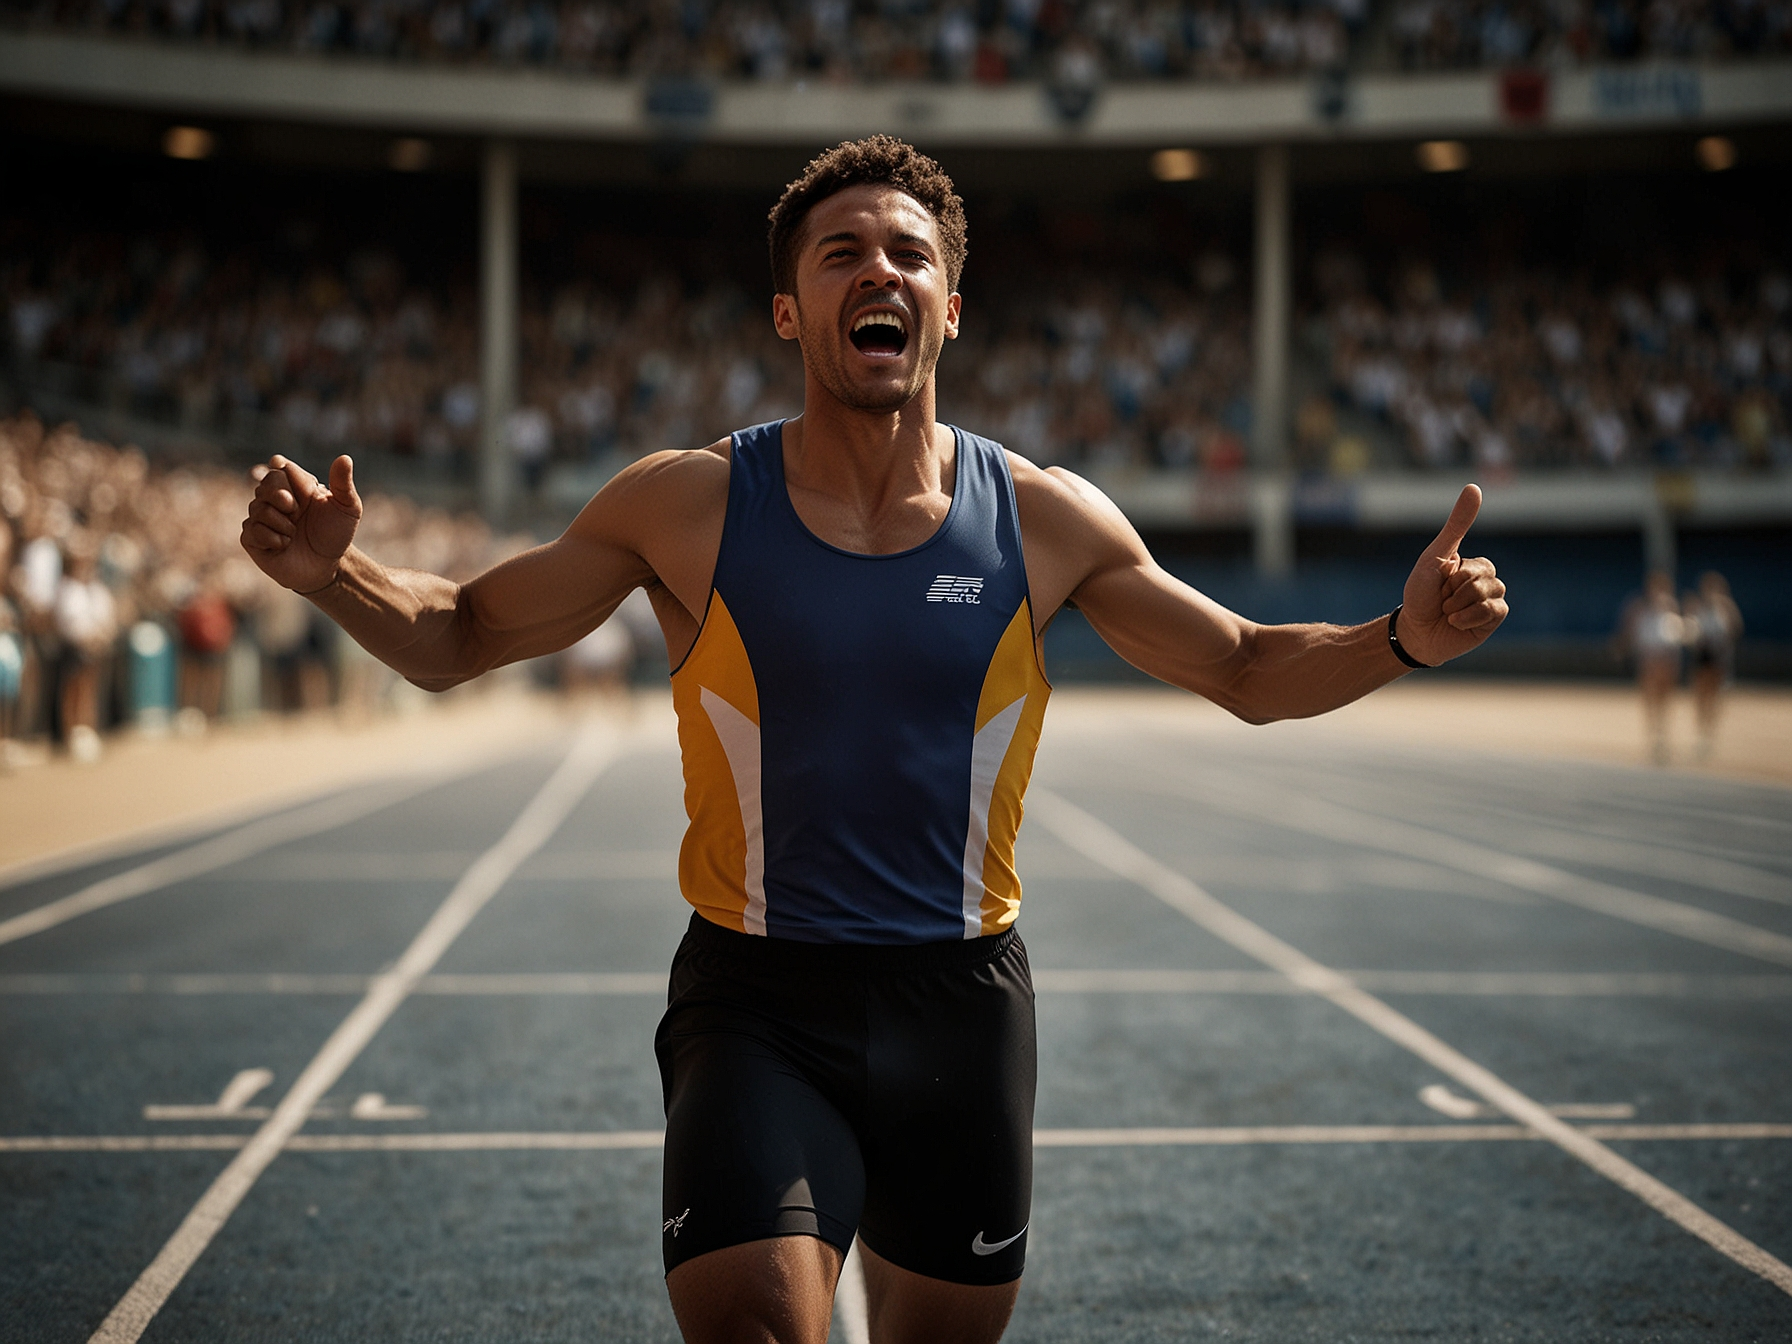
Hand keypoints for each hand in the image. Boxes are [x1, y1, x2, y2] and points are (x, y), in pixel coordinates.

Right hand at [239, 454, 362, 593]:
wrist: (328, 566)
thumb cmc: (336, 535)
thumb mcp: (347, 508)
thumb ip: (343, 483)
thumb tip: (345, 458)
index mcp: (295, 486)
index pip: (280, 467)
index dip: (283, 472)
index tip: (296, 485)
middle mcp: (274, 498)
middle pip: (265, 482)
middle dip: (282, 497)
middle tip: (296, 512)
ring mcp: (261, 517)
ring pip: (258, 508)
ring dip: (283, 523)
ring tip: (294, 533)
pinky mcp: (252, 538)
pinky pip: (252, 530)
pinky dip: (273, 538)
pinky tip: (284, 545)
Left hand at [1397, 484, 1507, 666]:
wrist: (1414, 633)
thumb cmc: (1420, 595)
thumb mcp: (1435, 555)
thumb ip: (1457, 525)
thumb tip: (1474, 487)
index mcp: (1472, 565)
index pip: (1478, 565)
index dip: (1454, 577)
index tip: (1440, 583)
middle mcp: (1486, 581)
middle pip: (1484, 579)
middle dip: (1456, 592)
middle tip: (1442, 600)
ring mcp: (1491, 601)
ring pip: (1489, 595)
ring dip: (1460, 605)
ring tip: (1448, 613)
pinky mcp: (1492, 621)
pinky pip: (1493, 612)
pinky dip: (1468, 618)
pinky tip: (1456, 623)